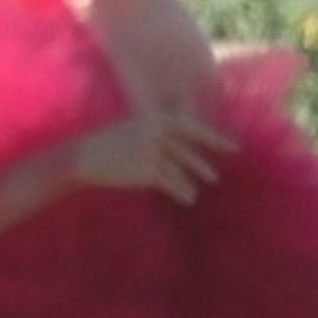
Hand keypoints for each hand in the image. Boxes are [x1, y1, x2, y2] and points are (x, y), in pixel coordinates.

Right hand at [73, 111, 234, 206]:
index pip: (190, 127)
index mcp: (154, 118)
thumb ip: (157, 133)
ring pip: (178, 169)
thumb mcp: (134, 129)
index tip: (234, 147)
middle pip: (186, 149)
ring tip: (200, 189)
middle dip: (202, 163)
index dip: (213, 137)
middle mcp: (156, 133)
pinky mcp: (147, 170)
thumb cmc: (107, 144)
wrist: (83, 156)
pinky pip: (170, 182)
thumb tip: (179, 145)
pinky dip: (181, 191)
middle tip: (217, 177)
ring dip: (190, 179)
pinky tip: (189, 198)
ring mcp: (152, 151)